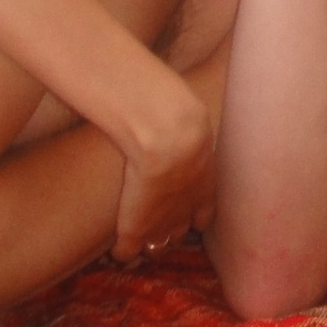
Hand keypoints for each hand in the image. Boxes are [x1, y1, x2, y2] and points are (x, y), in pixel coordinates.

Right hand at [107, 71, 215, 260]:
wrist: (169, 133)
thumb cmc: (181, 115)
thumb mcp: (195, 117)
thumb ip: (193, 111)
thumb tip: (207, 74)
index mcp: (204, 185)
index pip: (203, 213)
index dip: (193, 213)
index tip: (186, 212)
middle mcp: (187, 208)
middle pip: (181, 231)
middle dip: (171, 230)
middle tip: (158, 227)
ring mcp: (162, 222)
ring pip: (159, 244)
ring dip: (148, 243)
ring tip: (137, 241)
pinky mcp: (136, 228)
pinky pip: (129, 251)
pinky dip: (124, 251)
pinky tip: (118, 250)